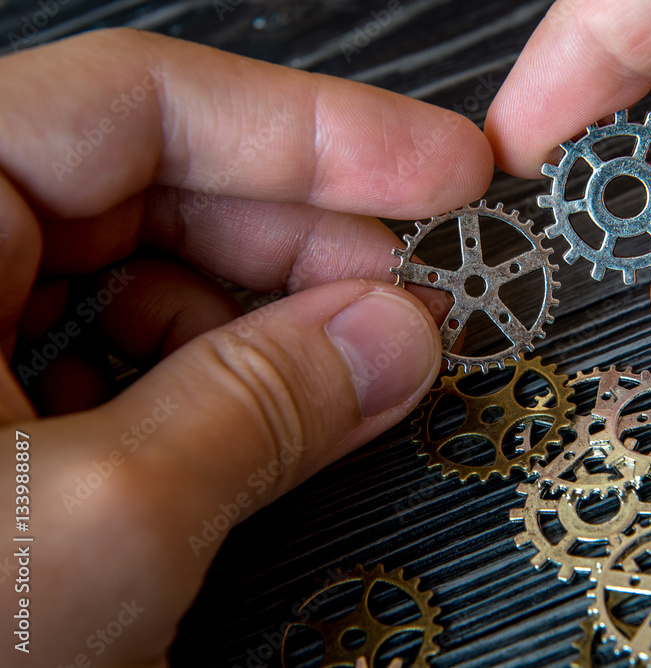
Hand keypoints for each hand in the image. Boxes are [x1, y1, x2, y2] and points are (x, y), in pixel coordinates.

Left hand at [0, 28, 491, 665]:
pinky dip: (208, 380)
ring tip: (356, 364)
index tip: (436, 167)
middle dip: (299, 238)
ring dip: (262, 316)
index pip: (135, 106)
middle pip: (146, 188)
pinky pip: (114, 358)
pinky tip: (268, 415)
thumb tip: (396, 333)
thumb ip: (261, 408)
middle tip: (409, 293)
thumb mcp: (95, 532)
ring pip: (136, 275)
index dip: (312, 129)